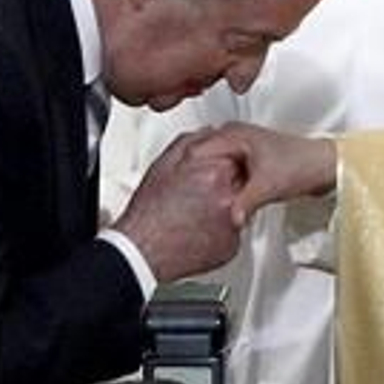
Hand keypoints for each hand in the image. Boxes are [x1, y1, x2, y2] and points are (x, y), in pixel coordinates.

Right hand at [112, 131, 242, 282]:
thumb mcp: (163, 165)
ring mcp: (232, 224)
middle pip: (240, 184)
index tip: (211, 172)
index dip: (222, 165)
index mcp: (215, 174)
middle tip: (201, 196)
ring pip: (238, 209)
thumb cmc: (150, 212)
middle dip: (226, 186)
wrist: (142, 251)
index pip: (235, 160)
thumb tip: (208, 132)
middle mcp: (229, 198)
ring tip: (196, 215)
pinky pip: (232, 234)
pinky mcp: (231, 246)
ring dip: (224, 209)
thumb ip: (190, 142)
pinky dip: (220, 232)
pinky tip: (198, 232)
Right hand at [190, 123, 335, 225]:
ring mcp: (240, 147)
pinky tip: (222, 199)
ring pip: (212, 166)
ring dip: (209, 183)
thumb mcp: (268, 187)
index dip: (187, 172)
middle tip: (189, 199)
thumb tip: (228, 219)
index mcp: (234, 133)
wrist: (324, 166)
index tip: (182, 190)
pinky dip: (222, 185)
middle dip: (195, 178)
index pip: (196, 150)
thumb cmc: (303, 164)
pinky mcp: (247, 159)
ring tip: (203, 202)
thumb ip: (244, 203)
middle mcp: (234, 135)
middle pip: (201, 158)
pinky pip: (225, 172)